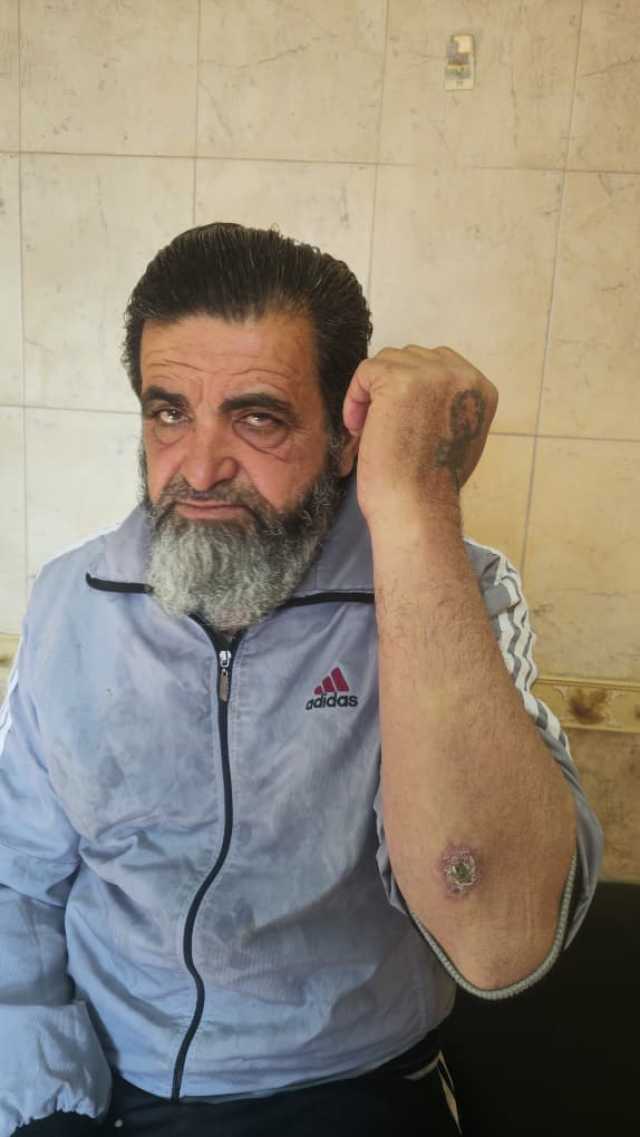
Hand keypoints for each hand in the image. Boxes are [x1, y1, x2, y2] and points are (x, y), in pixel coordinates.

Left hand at [342, 345, 497, 523]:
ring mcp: (433, 374)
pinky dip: (355, 398)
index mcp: (482, 388)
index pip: (438, 364)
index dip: (412, 389)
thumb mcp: (458, 435)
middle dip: (390, 390)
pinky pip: (366, 372)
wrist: (417, 507)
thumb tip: (419, 390)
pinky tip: (358, 428)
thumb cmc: (431, 485)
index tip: (402, 422)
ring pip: (387, 362)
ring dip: (372, 394)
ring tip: (368, 431)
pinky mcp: (399, 380)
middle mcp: (463, 375)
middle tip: (383, 428)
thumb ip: (449, 405)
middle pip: (412, 358)